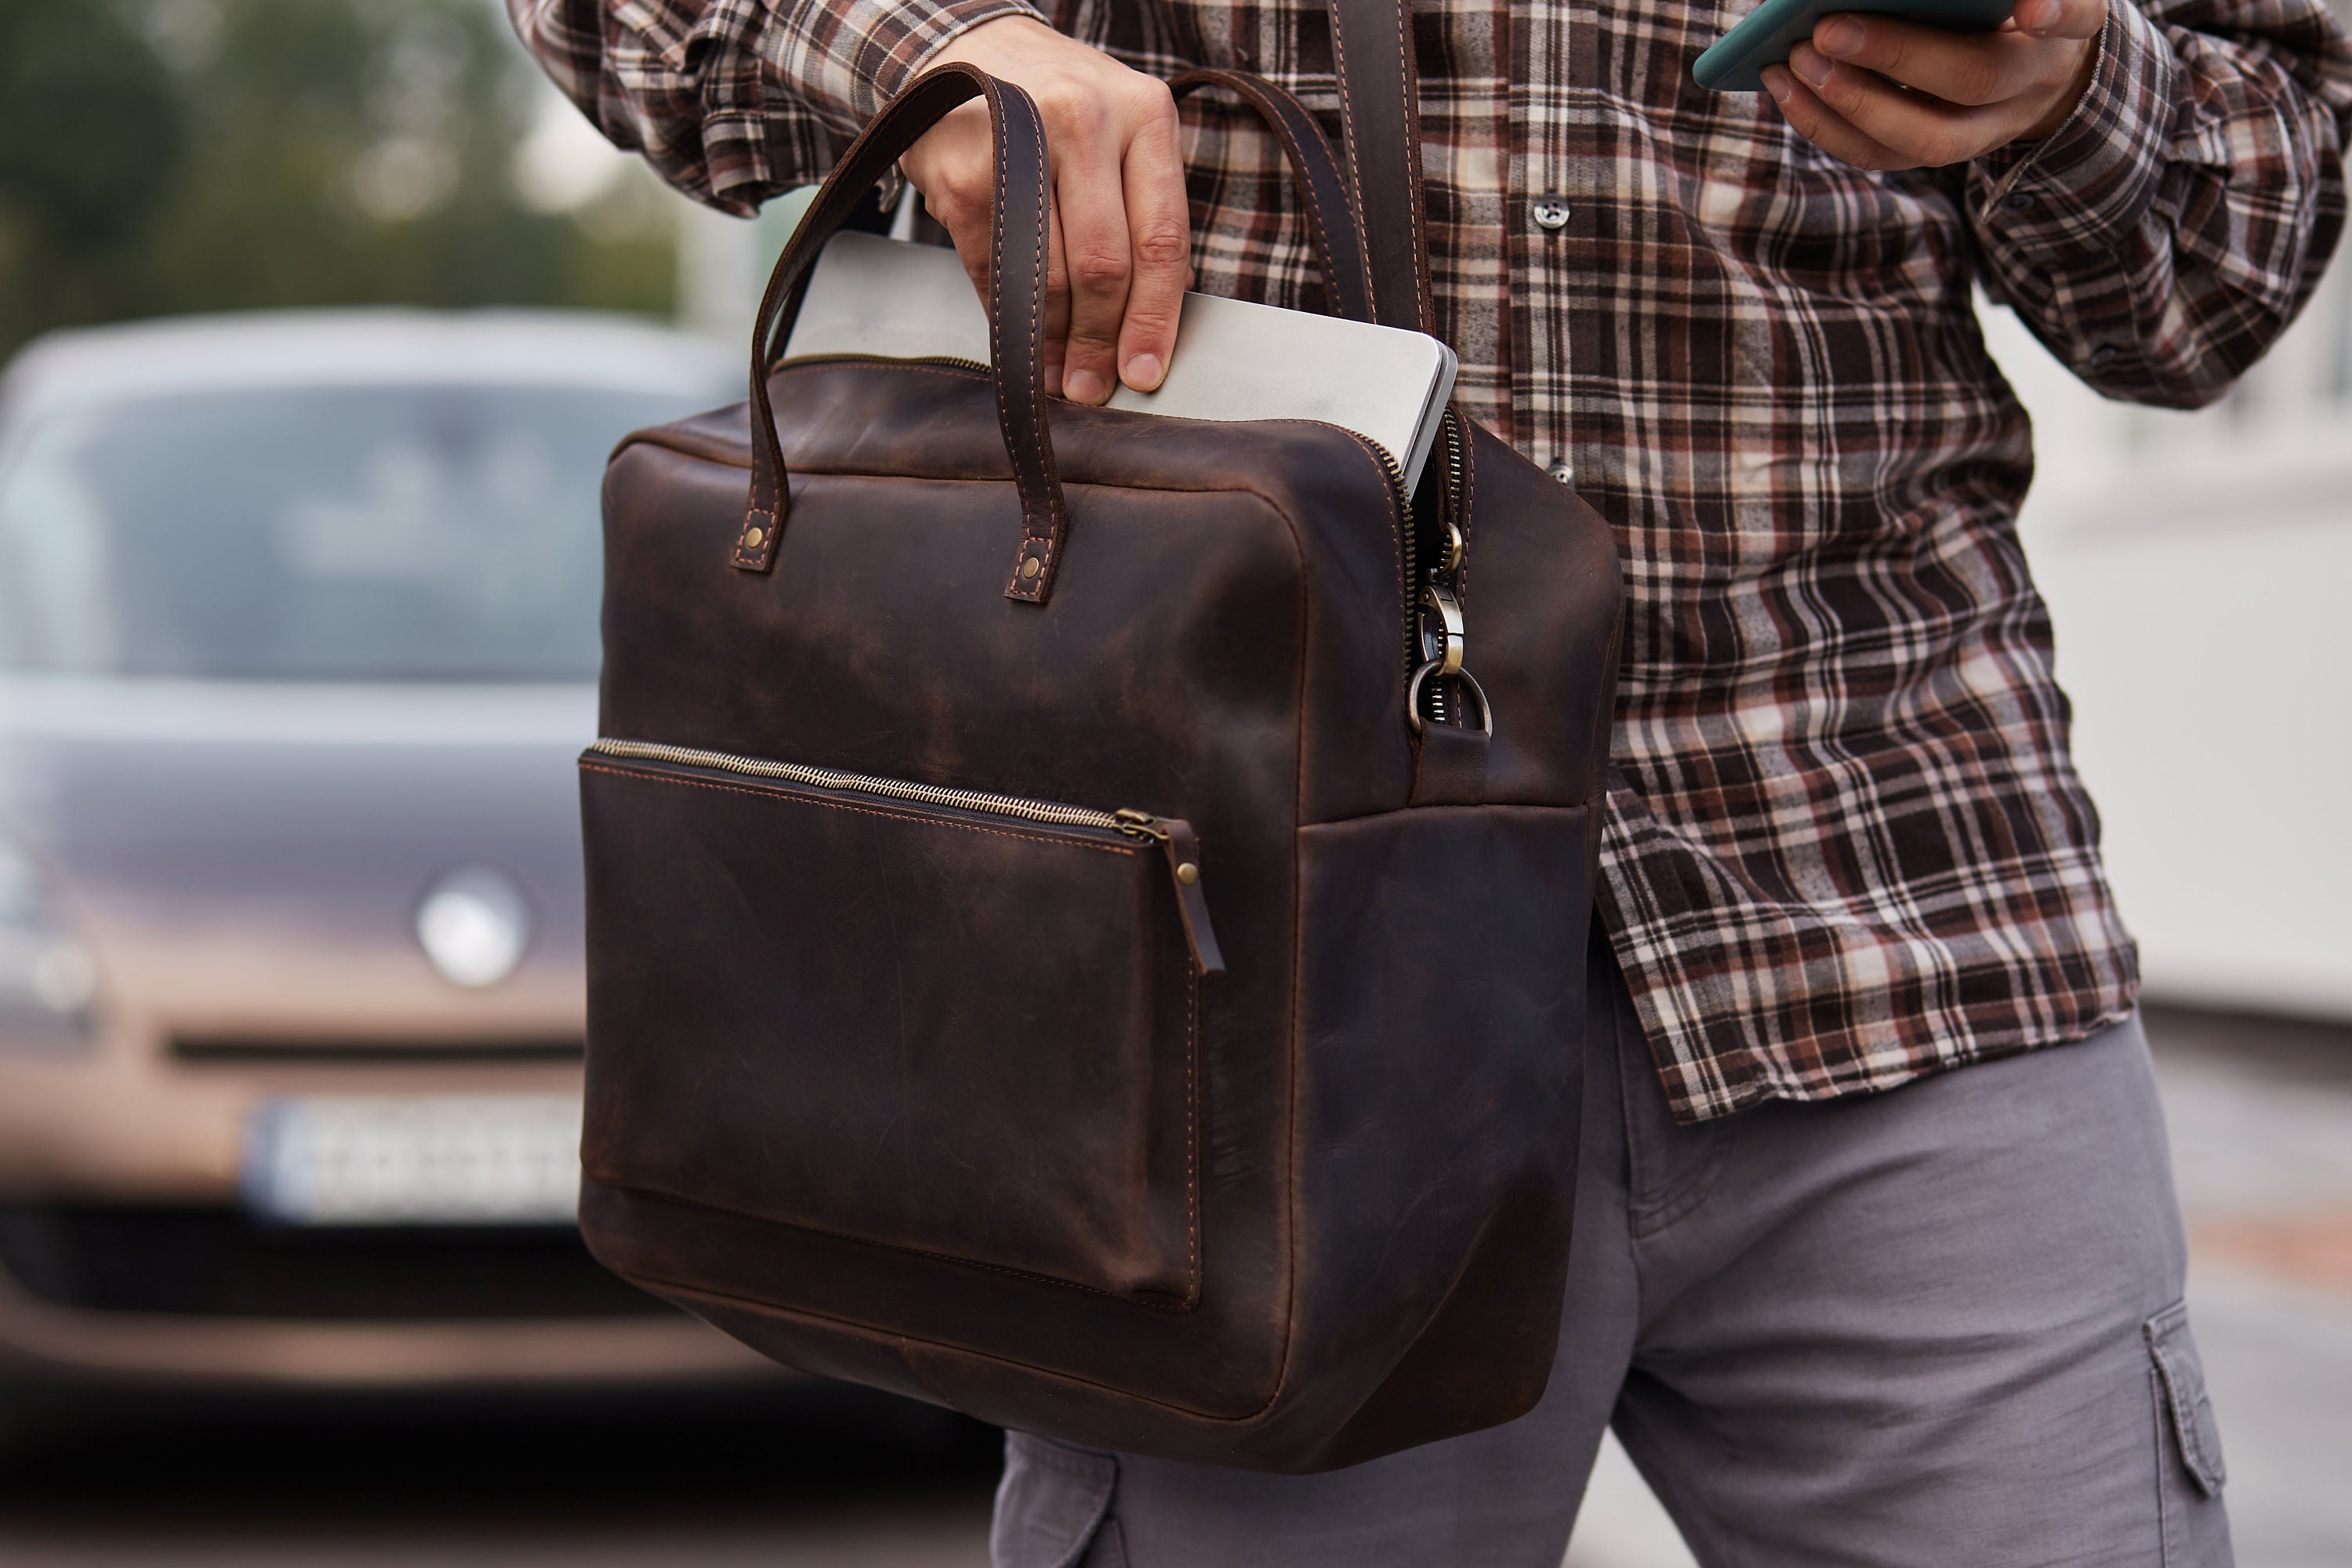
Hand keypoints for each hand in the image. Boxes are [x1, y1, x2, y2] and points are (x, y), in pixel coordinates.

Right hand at [901, 16, 1190, 402]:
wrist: (962, 45)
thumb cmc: (1053, 103)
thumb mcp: (1117, 128)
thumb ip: (1140, 208)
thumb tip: (1146, 323)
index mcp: (1144, 114)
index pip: (1162, 238)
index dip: (1155, 318)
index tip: (1145, 372)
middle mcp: (1086, 121)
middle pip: (1105, 265)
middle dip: (1099, 340)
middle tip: (1092, 384)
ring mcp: (1020, 144)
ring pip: (1048, 276)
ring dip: (1052, 340)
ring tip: (1057, 374)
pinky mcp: (965, 175)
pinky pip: (993, 270)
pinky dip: (1007, 316)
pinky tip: (1018, 339)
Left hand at [1760, 0, 2106, 170]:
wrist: (2033, 66)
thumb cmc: (2012, 2)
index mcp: (2064, 25)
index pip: (2072, 13)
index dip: (2054, 10)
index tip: (2033, 9)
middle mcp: (2029, 82)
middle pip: (1973, 78)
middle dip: (1896, 55)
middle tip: (1827, 28)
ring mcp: (1984, 130)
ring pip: (1919, 137)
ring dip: (1845, 102)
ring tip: (1790, 60)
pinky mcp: (1934, 150)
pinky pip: (1878, 153)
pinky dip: (1823, 122)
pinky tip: (1784, 84)